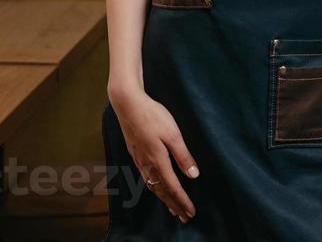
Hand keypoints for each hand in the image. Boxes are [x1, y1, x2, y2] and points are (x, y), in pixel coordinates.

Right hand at [109, 85, 200, 221]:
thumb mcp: (173, 134)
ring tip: (172, 208)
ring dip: (164, 199)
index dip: (182, 201)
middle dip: (174, 205)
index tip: (191, 212)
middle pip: (161, 191)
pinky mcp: (134, 153)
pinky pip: (145, 178)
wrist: (127, 103)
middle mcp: (147, 164)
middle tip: (184, 217)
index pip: (173, 187)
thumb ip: (183, 156)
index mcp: (158, 160)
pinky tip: (155, 186)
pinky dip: (154, 188)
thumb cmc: (152, 116)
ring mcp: (139, 159)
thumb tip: (193, 176)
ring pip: (152, 186)